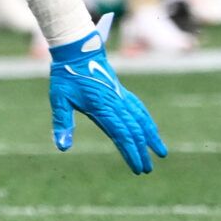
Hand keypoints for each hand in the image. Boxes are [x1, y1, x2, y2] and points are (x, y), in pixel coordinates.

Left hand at [48, 14, 167, 174]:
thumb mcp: (59, 99)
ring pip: (141, 119)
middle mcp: (116, 103)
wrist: (77, 51)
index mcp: (102, 108)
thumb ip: (62, 123)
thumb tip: (62, 147)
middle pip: (134, 131)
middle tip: (147, 169)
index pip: (121, 135)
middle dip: (142, 151)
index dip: (131, 152)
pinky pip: (139, 108)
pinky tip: (152, 129)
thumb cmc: (66, 76)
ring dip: (151, 137)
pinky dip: (148, 121)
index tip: (138, 168)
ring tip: (161, 152)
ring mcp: (121, 97)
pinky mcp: (121, 92)